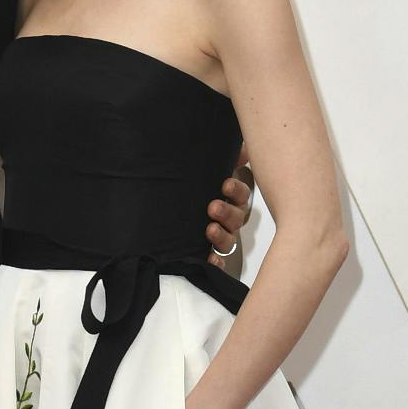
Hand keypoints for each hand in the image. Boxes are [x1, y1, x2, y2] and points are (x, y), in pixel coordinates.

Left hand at [207, 146, 254, 266]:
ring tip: (209, 229)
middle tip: (213, 207)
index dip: (236, 190)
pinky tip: (210, 260)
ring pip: (228, 240)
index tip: (226, 184)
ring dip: (221, 235)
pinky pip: (217, 262)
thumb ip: (225, 156)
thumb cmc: (195, 187)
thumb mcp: (207, 168)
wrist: (166, 212)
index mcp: (231, 199)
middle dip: (227, 213)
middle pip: (236, 218)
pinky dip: (215, 262)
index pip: (241, 194)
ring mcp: (220, 238)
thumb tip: (240, 146)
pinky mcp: (208, 255)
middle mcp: (229, 219)